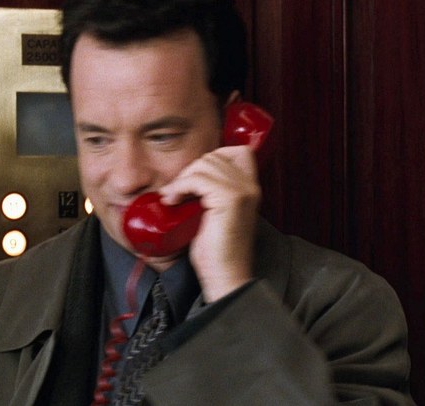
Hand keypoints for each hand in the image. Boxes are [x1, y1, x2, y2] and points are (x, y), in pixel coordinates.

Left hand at [158, 145, 260, 301]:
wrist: (226, 275)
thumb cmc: (218, 250)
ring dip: (182, 178)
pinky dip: (180, 186)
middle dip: (191, 170)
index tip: (196, 177)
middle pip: (215, 156)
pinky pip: (197, 179)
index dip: (215, 157)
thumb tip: (188, 175)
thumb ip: (212, 191)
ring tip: (173, 197)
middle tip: (177, 191)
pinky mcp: (229, 199)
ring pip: (205, 164)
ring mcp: (242, 191)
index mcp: (251, 188)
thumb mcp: (216, 212)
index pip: (240, 151)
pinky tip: (173, 201)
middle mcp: (251, 186)